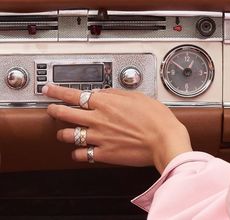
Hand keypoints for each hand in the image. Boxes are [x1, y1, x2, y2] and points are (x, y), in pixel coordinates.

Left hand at [43, 84, 191, 172]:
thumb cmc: (155, 118)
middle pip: (66, 113)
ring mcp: (99, 138)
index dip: (58, 91)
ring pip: (69, 135)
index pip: (74, 94)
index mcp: (106, 104)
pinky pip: (82, 155)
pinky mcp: (104, 154)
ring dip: (63, 133)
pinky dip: (77, 153)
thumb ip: (116, 94)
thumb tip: (105, 92)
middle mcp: (98, 120)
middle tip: (51, 109)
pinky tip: (78, 151)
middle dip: (54, 110)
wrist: (164, 140)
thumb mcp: (137, 97)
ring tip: (63, 133)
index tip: (49, 90)